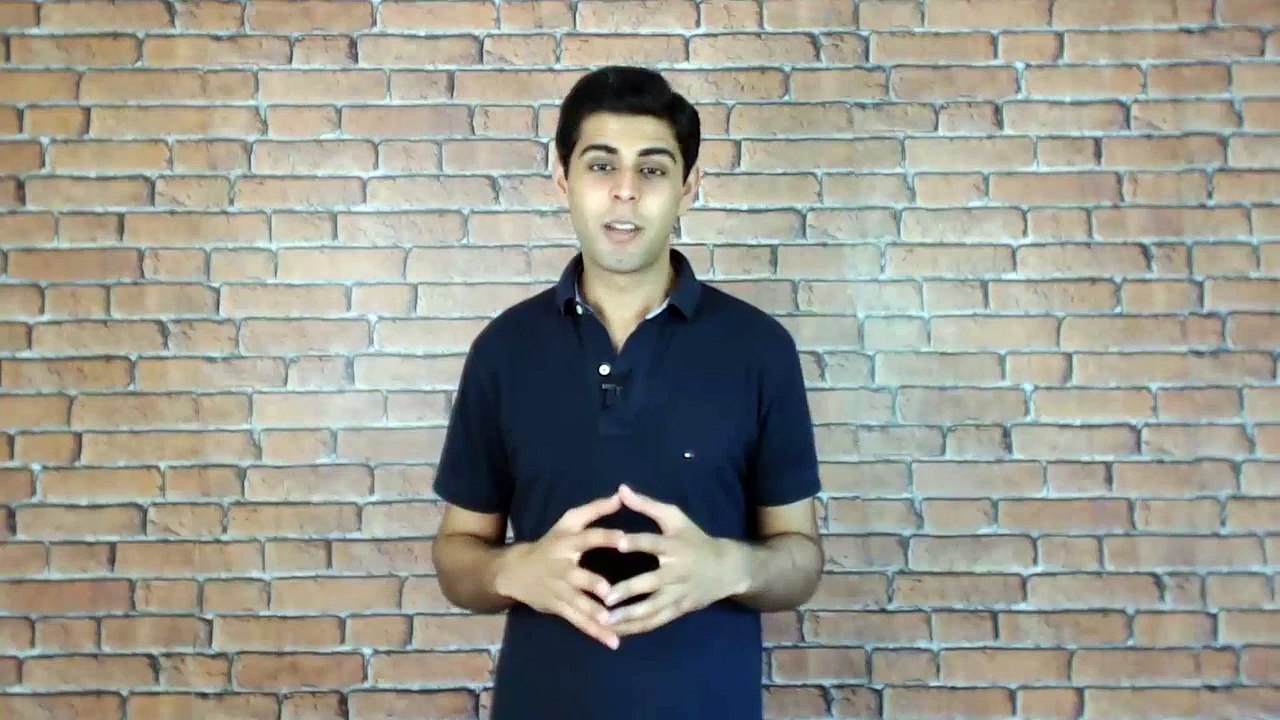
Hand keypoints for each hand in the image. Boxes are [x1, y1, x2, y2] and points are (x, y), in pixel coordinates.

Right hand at [495, 492, 625, 648]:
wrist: (515, 571)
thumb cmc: (551, 543)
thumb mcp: (568, 522)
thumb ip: (595, 510)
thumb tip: (620, 495)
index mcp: (567, 543)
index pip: (588, 537)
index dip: (605, 537)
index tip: (624, 539)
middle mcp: (562, 567)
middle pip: (578, 576)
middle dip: (591, 583)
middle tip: (609, 592)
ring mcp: (559, 590)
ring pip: (577, 603)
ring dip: (592, 614)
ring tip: (610, 622)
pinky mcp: (558, 608)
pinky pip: (577, 621)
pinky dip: (594, 632)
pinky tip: (613, 642)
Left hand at [603, 484, 746, 636]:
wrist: (727, 570)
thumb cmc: (695, 539)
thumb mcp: (676, 518)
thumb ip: (647, 505)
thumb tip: (621, 489)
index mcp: (675, 546)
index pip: (654, 543)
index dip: (637, 543)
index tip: (617, 544)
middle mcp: (677, 572)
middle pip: (652, 583)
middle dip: (629, 591)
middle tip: (605, 598)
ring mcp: (678, 594)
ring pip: (652, 609)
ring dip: (629, 617)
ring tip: (605, 622)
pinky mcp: (678, 610)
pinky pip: (655, 622)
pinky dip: (636, 628)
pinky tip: (616, 632)